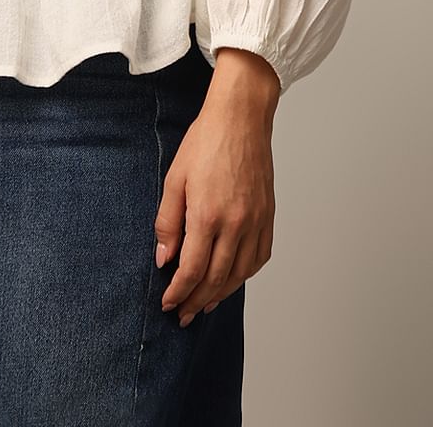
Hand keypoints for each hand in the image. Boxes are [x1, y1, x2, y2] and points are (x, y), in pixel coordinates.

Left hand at [153, 48, 277, 325]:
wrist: (241, 118)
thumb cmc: (206, 141)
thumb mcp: (175, 178)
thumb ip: (168, 222)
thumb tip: (164, 258)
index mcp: (208, 215)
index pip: (192, 270)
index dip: (179, 292)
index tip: (168, 303)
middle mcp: (236, 224)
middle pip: (216, 278)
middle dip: (197, 300)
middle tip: (184, 314)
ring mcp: (256, 221)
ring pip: (240, 273)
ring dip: (221, 293)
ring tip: (205, 303)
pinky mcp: (268, 215)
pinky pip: (259, 257)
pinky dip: (246, 274)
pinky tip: (233, 278)